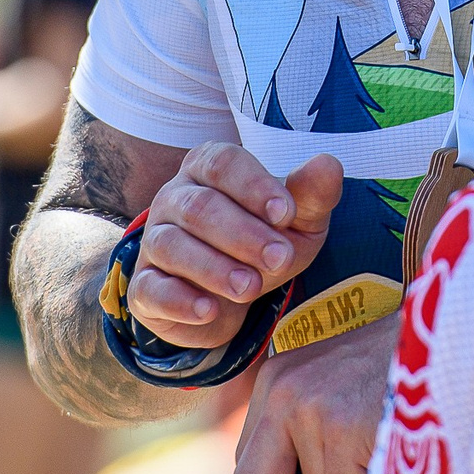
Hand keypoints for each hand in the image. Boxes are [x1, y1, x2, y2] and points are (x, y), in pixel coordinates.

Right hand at [126, 143, 340, 348]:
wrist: (230, 298)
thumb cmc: (264, 242)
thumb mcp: (297, 221)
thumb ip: (312, 194)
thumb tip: (328, 164)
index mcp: (209, 168)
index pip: (223, 163)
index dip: (253, 186)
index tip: (286, 214)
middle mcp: (175, 198)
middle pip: (199, 207)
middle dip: (242, 234)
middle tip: (279, 259)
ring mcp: (154, 241)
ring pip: (171, 245)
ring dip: (213, 267)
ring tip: (250, 287)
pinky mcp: (145, 287)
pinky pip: (151, 289)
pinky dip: (179, 300)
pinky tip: (208, 309)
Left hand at [234, 312, 399, 473]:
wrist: (451, 334)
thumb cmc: (403, 371)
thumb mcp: (339, 385)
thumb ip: (311, 434)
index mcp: (276, 380)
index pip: (247, 463)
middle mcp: (284, 390)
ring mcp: (313, 406)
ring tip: (383, 455)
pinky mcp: (345, 424)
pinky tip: (394, 451)